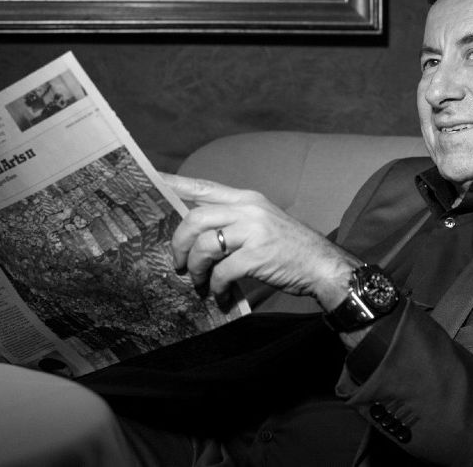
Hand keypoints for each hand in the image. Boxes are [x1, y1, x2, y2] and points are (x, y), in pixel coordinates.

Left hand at [162, 173, 358, 308]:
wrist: (321, 264)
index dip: (174, 184)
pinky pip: (222, 271)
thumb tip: (195, 229)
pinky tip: (220, 293)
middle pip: (196, 217)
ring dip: (196, 268)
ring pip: (205, 245)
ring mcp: (254, 231)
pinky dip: (216, 286)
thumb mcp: (261, 221)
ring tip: (198, 280)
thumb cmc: (287, 246)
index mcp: (246, 198)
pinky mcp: (258, 255)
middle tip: (177, 261)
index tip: (150, 179)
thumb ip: (231, 218)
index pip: (202, 186)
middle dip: (179, 242)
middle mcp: (248, 208)